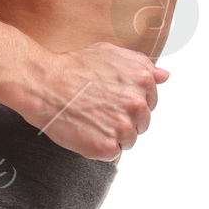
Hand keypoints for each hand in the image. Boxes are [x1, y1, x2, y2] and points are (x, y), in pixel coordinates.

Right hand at [30, 42, 166, 160]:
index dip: (129, 104)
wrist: (44, 85)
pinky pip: (112, 154)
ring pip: (128, 141)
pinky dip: (99, 148)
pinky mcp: (107, 147)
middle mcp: (137, 104)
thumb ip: (141, 64)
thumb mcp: (110, 53)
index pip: (149, 103)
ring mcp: (123, 127)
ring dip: (112, 136)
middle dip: (122, 120)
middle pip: (141, 124)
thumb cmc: (72, 68)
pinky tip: (86, 133)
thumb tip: (164, 76)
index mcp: (143, 80)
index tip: (111, 102)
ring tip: (90, 122)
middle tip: (98, 112)